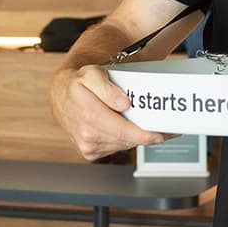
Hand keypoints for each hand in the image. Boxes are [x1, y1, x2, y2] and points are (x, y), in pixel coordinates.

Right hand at [50, 64, 174, 160]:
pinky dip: (126, 141)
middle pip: (127, 141)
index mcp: (89, 116)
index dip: (146, 136)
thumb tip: (123, 103)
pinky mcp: (90, 152)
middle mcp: (87, 135)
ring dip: (138, 139)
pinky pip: (115, 149)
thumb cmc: (77, 84)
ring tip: (150, 128)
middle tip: (167, 130)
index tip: (162, 134)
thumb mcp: (92, 74)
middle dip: (149, 137)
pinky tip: (130, 131)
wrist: (60, 95)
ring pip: (123, 146)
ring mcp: (88, 146)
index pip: (123, 132)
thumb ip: (107, 88)